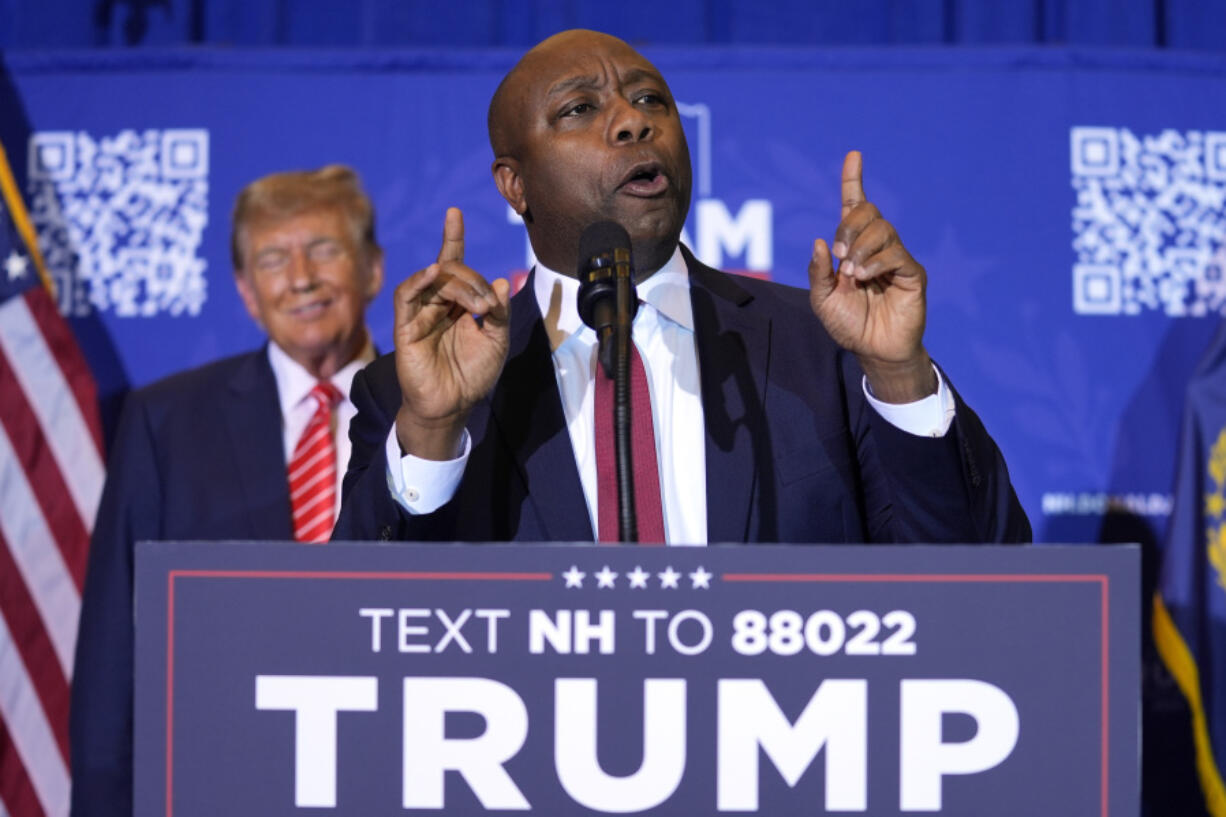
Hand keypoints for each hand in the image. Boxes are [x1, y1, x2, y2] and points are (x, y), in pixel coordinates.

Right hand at [393, 207, 510, 458]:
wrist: (452, 407)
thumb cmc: (473, 375)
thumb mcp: (497, 340)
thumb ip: (499, 311)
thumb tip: (502, 282)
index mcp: (457, 304)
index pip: (453, 263)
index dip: (453, 238)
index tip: (454, 213)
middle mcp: (436, 304)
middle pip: (450, 269)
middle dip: (475, 280)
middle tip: (489, 306)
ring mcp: (419, 313)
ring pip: (434, 278)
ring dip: (460, 284)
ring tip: (477, 306)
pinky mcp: (405, 327)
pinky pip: (406, 295)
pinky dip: (419, 280)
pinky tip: (433, 274)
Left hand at [807, 151, 934, 402]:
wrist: (872, 351)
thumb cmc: (848, 325)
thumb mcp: (821, 298)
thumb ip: (817, 271)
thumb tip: (820, 241)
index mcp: (853, 247)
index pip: (855, 206)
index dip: (853, 180)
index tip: (853, 155)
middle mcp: (876, 247)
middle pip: (868, 212)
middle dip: (849, 226)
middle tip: (839, 254)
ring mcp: (896, 258)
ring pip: (883, 229)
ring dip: (861, 247)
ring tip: (852, 274)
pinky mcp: (912, 273)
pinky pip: (896, 253)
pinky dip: (877, 261)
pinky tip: (865, 277)